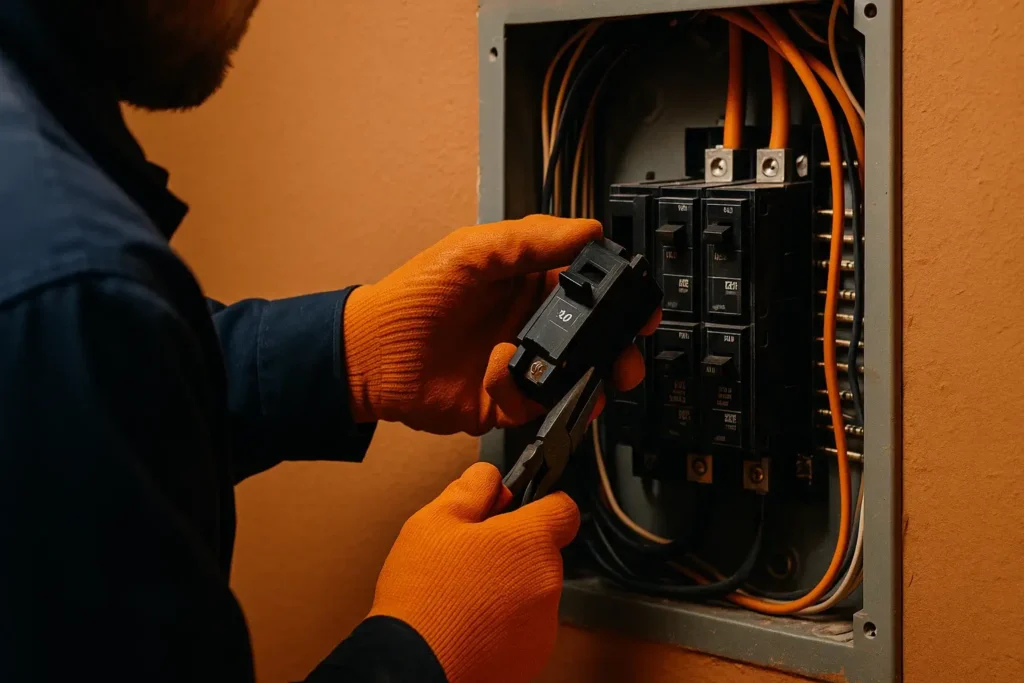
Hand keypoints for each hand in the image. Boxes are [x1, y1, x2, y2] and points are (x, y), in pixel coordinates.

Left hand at [343, 215, 660, 434]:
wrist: (369, 355)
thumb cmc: (410, 297)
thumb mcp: (472, 251)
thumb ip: (531, 239)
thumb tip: (586, 229)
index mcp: (528, 283)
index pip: (588, 288)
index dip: (617, 296)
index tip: (637, 304)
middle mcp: (529, 325)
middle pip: (593, 339)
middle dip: (617, 349)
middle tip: (627, 353)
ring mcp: (520, 366)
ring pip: (576, 379)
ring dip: (588, 381)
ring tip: (590, 379)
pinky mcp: (505, 403)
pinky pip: (536, 407)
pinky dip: (523, 394)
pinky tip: (498, 374)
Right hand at [368, 463, 578, 682]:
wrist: (414, 665)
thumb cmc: (423, 595)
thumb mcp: (435, 521)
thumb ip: (472, 489)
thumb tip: (491, 477)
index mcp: (530, 542)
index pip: (563, 509)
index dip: (541, 504)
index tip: (518, 509)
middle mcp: (547, 582)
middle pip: (542, 551)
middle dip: (512, 549)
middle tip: (470, 555)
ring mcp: (544, 623)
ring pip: (533, 588)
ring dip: (508, 586)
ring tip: (463, 593)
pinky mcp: (533, 654)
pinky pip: (525, 624)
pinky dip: (504, 621)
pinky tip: (469, 621)